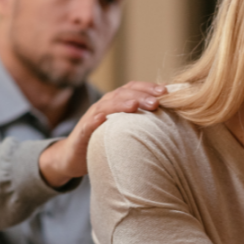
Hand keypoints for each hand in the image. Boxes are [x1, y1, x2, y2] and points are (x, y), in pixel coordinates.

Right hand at [38, 81, 166, 186]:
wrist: (74, 156)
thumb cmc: (107, 140)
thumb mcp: (126, 126)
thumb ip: (143, 116)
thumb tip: (169, 106)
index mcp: (117, 102)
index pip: (134, 88)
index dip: (149, 87)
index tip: (167, 91)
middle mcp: (105, 105)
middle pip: (123, 94)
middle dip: (141, 95)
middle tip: (156, 101)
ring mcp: (92, 117)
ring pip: (107, 105)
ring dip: (121, 104)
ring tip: (134, 105)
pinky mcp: (82, 132)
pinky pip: (89, 124)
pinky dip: (95, 120)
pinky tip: (103, 119)